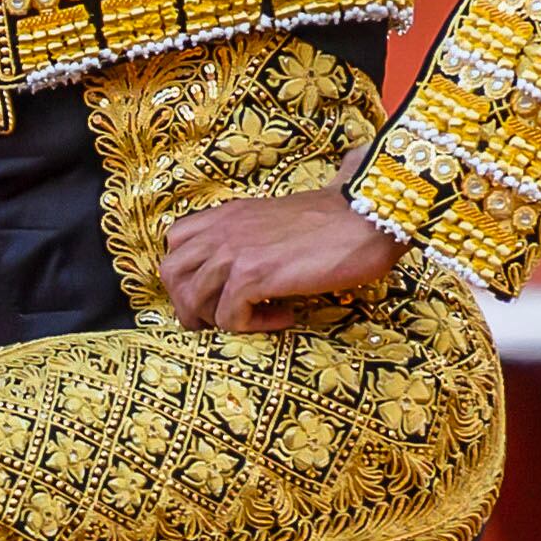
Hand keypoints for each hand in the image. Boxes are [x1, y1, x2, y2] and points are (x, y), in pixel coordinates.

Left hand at [157, 189, 403, 332]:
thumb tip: (229, 280)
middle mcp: (220, 231)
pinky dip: (253, 326)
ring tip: (262, 317)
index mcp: (223, 216)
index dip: (187, 276)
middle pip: (172, 277)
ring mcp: (233, 252)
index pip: (174, 245)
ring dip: (224, 320)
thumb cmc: (331, 223)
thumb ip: (244, 240)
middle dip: (192, 307)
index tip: (217, 292)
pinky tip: (286, 314)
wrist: (367, 214)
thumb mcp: (271, 223)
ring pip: (195, 301)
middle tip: (228, 318)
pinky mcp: (254, 274)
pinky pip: (228, 317)